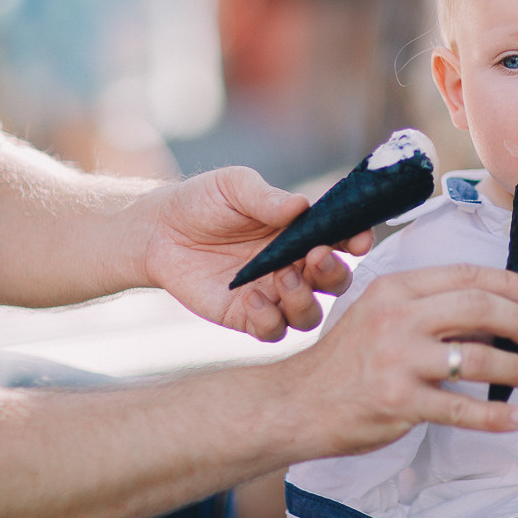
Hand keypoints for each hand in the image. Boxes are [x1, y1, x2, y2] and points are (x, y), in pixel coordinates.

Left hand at [142, 167, 372, 340]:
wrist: (158, 230)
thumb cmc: (204, 202)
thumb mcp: (235, 187)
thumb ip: (267, 197)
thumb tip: (301, 205)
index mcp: (304, 232)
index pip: (345, 241)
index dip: (358, 241)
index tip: (357, 240)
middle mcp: (297, 266)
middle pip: (337, 282)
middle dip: (334, 273)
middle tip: (314, 257)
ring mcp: (274, 294)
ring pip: (310, 314)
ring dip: (304, 300)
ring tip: (281, 277)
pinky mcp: (246, 316)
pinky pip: (273, 331)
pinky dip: (269, 319)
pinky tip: (251, 296)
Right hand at [289, 264, 517, 454]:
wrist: (297, 403)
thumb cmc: (345, 359)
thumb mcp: (376, 312)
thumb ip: (424, 306)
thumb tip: (489, 309)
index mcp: (395, 289)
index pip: (466, 275)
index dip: (510, 284)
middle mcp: (397, 318)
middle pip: (479, 308)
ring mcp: (398, 360)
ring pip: (478, 358)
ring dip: (516, 368)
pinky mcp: (400, 402)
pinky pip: (462, 408)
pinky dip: (496, 415)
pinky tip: (516, 418)